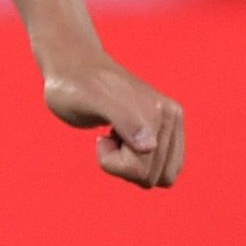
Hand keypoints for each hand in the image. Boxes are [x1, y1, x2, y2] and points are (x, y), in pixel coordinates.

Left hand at [38, 48, 184, 188]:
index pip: (146, 170)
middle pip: (156, 177)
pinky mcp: (161, 130)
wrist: (73, 67)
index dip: (116, 164)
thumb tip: (151, 147)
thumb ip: (123, 119)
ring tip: (115, 136)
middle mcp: (172, 117)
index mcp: (161, 113)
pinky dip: (134, 163)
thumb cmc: (75, 86)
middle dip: (126, 166)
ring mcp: (169, 124)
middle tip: (108, 136)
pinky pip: (158, 169)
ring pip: (158, 176)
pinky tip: (119, 138)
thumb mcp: (91, 100)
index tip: (101, 138)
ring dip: (130, 165)